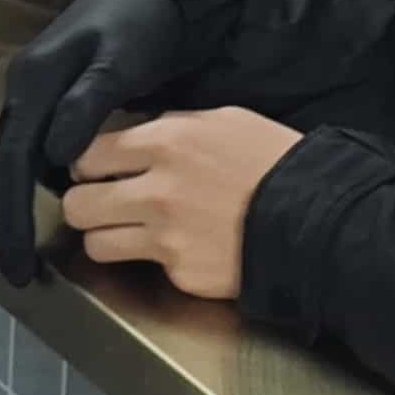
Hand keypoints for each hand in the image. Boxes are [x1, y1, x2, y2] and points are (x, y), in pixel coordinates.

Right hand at [0, 0, 207, 284]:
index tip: (18, 261)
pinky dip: (46, 181)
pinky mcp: (54, 97)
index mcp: (34, 82)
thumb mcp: (119, 60)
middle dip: (12, 220)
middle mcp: (25, 89)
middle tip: (19, 271)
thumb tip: (60, 157)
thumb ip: (88, 105)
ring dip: (25, 203)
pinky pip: (41, 149)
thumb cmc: (137, 21)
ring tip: (33, 252)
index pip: (13, 161)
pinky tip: (66, 205)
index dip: (14, 214)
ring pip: (24, 160)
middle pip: (9, 166)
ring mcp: (36, 93)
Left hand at [57, 109, 302, 302]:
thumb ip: (170, 126)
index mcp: (166, 143)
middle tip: (101, 202)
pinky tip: (179, 246)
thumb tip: (134, 135)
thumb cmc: (274, 161)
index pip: (86, 153)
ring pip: (95, 243)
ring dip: (105, 236)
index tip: (93, 168)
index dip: (84, 162)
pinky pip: (143, 267)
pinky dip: (153, 259)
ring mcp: (167, 238)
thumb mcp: (223, 120)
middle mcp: (158, 191)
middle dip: (85, 202)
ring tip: (126, 230)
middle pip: (78, 204)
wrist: (316, 217)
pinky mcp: (180, 273)